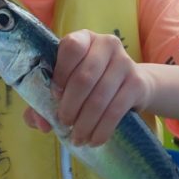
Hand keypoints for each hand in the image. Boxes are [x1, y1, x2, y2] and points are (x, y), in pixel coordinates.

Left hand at [24, 30, 151, 145]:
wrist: (133, 85)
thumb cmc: (90, 84)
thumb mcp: (66, 86)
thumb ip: (43, 102)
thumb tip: (40, 124)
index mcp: (84, 38)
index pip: (71, 47)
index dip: (60, 73)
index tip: (54, 95)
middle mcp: (107, 44)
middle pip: (84, 77)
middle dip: (70, 106)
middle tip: (64, 123)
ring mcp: (125, 62)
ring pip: (99, 98)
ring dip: (85, 123)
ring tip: (77, 138)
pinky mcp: (137, 83)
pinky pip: (116, 110)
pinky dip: (102, 129)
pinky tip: (94, 140)